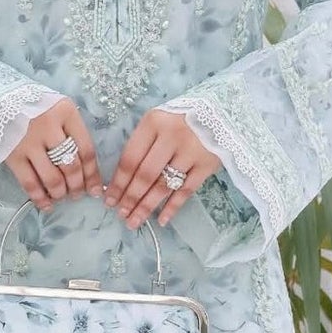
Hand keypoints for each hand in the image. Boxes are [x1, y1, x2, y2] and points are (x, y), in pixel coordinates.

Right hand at [4, 100, 103, 209]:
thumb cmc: (34, 106)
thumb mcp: (58, 109)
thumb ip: (72, 132)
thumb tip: (86, 170)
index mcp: (66, 112)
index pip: (87, 150)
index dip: (93, 175)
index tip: (96, 190)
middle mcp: (49, 126)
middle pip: (71, 166)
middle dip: (77, 186)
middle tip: (77, 194)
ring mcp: (29, 141)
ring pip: (52, 178)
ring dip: (60, 193)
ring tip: (61, 196)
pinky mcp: (12, 154)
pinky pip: (30, 183)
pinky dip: (40, 198)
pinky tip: (46, 204)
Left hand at [105, 110, 220, 229]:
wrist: (222, 111)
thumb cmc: (182, 118)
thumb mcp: (158, 120)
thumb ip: (143, 144)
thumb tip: (122, 180)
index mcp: (153, 123)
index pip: (130, 159)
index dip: (118, 183)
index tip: (109, 200)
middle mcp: (171, 136)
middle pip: (145, 175)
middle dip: (130, 198)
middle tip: (121, 215)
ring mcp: (190, 151)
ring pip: (163, 186)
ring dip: (147, 207)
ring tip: (134, 221)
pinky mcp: (206, 164)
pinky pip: (185, 191)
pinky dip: (172, 207)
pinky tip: (162, 220)